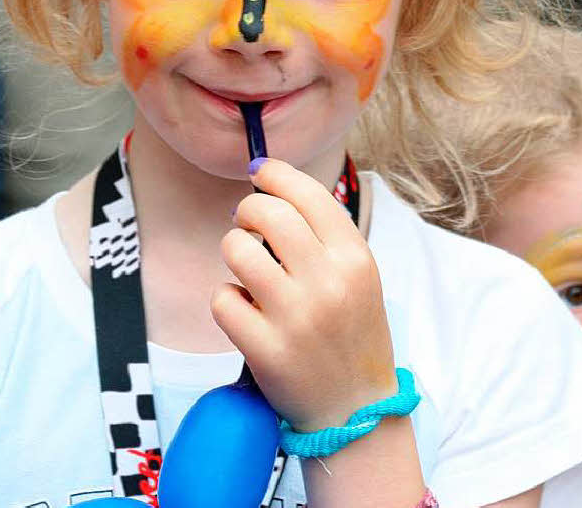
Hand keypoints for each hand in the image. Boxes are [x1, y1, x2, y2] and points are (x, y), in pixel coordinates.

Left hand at [211, 158, 395, 432]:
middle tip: (247, 225)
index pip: (307, 194)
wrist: (357, 410)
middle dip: (247, 210)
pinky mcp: (266, 349)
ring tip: (246, 271)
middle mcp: (328, 283)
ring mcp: (296, 317)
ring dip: (233, 252)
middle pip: (267, 213)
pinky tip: (245, 312)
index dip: (275, 174)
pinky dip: (227, 300)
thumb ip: (323, 234)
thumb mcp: (358, 277)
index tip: (259, 172)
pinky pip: (222, 299)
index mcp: (355, 259)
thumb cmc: (351, 333)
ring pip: (237, 249)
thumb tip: (269, 185)